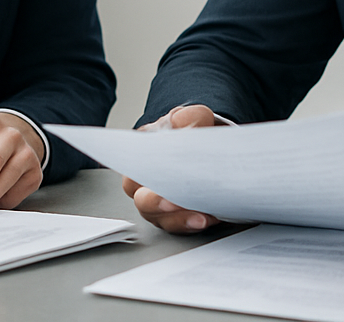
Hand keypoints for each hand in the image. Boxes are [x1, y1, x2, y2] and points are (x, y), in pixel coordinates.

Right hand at [122, 104, 221, 232]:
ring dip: (181, 220)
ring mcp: (161, 204)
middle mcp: (146, 185)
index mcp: (142, 159)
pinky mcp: (179, 216)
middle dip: (158, 205)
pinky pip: (182, 226)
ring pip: (163, 219)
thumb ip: (190, 117)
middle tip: (175, 203)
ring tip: (200, 217)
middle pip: (143, 202)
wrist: (208, 146)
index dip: (142, 177)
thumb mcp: (195, 117)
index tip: (157, 181)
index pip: (133, 172)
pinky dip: (194, 224)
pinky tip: (210, 218)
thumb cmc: (193, 132)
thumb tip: (182, 121)